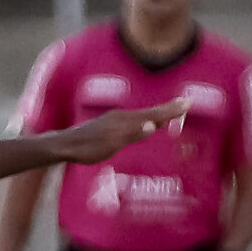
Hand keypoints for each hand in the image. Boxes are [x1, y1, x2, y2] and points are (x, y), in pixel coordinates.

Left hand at [50, 100, 189, 164]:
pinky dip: (146, 118)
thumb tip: (153, 126)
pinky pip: (134, 119)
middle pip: (150, 112)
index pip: (153, 114)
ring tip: (172, 110)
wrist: (63, 145)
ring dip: (159, 112)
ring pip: (142, 115)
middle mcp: (122, 117)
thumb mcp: (110, 144)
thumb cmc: (87, 148)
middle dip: (169, 108)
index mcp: (125, 121)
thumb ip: (132, 135)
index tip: (188, 103)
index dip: (171, 110)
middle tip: (186, 102)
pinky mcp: (109, 125)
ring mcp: (115, 120)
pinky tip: (146, 123)